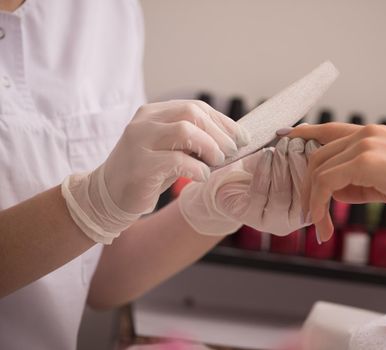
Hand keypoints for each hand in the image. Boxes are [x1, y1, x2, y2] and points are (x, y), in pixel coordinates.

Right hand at [61, 100, 248, 243]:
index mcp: (154, 113)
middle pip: (192, 113)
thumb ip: (193, 139)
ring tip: (218, 162)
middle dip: (220, 133)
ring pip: (185, 130)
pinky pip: (177, 160)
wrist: (107, 196)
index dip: (223, 122)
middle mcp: (144, 122)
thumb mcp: (170, 149)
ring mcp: (139, 141)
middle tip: (232, 152)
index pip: (196, 107)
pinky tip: (201, 176)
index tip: (241, 138)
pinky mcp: (140, 165)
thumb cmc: (147, 173)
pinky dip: (197, 168)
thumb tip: (232, 139)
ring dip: (210, 147)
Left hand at [178, 137, 319, 235]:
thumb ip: (299, 150)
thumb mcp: (283, 160)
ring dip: (282, 165)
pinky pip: (260, 192)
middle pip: (301, 192)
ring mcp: (269, 222)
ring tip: (282, 145)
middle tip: (296, 142)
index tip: (311, 142)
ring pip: (281, 192)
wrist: (229, 184)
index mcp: (306, 210)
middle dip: (299, 163)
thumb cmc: (260, 171)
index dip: (314, 165)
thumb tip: (310, 131)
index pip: (316, 189)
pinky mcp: (248, 216)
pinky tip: (266, 154)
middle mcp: (291, 221)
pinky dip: (264, 170)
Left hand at [285, 122, 385, 241]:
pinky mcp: (365, 160)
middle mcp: (364, 134)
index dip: (303, 132)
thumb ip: (358, 183)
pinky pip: (327, 182)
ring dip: (313, 202)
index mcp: (370, 135)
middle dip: (308, 188)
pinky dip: (319, 204)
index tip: (284, 135)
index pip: (327, 130)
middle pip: (317, 157)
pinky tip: (326, 224)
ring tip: (321, 228)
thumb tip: (334, 192)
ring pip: (318, 170)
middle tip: (311, 217)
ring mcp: (364, 144)